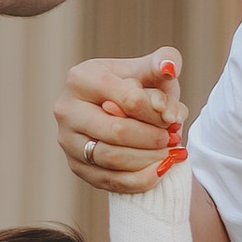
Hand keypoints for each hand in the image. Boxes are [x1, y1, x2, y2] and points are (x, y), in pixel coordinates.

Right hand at [54, 49, 183, 194]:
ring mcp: (67, 140)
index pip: (128, 100)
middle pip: (117, 132)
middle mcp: (66, 109)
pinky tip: (160, 171)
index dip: (157, 113)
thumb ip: (165, 60)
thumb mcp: (150, 69)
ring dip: (148, 161)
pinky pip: (108, 180)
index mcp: (82, 78)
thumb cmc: (137, 87)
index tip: (174, 118)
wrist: (119, 111)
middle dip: (152, 139)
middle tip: (173, 139)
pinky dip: (138, 180)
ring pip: (112, 159)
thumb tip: (169, 68)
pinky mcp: (75, 165)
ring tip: (169, 154)